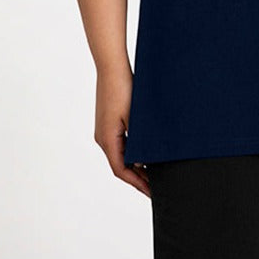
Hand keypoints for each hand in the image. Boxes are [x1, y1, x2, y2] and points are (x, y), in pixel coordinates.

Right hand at [94, 66, 150, 196]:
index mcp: (107, 139)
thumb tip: (145, 161)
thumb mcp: (135, 117)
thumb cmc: (123, 88)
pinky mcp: (108, 122)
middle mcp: (103, 137)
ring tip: (153, 173)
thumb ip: (139, 140)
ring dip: (135, 165)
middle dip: (138, 177)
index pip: (121, 170)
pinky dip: (132, 152)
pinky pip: (120, 143)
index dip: (137, 183)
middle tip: (156, 186)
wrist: (112, 66)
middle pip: (120, 165)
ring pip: (120, 155)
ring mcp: (104, 130)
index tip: (151, 192)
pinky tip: (144, 153)